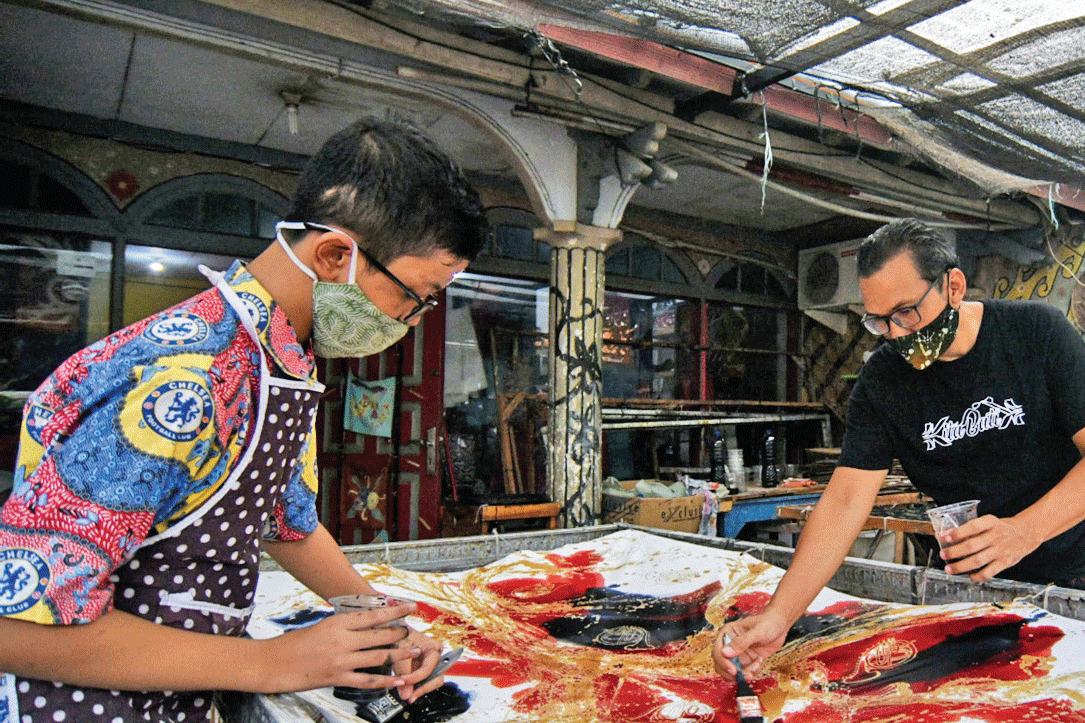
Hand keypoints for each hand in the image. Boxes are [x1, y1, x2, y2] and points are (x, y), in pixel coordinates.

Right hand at [262, 602, 420, 693]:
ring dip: (398, 655)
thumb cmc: (293, 643)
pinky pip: (366, 681)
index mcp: (337, 623)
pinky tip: (396, 681)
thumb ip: (342, 627)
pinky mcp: (337, 678)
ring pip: (378, 657)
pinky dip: (384, 681)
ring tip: (413, 653)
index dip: (395, 611)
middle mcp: (342, 640)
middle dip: (400, 633)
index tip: (409, 607)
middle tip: (412, 632)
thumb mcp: (320, 626)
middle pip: (380, 635)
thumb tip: (364, 624)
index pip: (373, 615)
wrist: (272, 663)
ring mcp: (340, 660)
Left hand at [392, 628, 443, 702]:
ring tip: (407, 695)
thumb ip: (403, 673)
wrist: (393, 629)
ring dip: (419, 688)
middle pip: (436, 678)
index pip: (428, 670)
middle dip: (423, 688)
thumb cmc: (399, 636)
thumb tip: (406, 695)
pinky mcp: (423, 668)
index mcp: (434, 649)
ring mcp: (430, 663)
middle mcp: (435, 656)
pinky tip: (407, 689)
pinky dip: (416, 686)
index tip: (402, 683)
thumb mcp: (400, 653)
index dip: (415, 679)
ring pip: (430, 682)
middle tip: (410, 697)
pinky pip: (424, 681)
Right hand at [712, 610, 788, 679]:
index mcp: (728, 634)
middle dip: (733, 673)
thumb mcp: (756, 631)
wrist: (780, 626)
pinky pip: (745, 672)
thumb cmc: (768, 622)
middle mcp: (731, 645)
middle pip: (721, 664)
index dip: (723, 663)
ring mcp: (739, 654)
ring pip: (733, 671)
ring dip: (744, 673)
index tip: (733, 671)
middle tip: (746, 675)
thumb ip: (741, 642)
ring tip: (757, 665)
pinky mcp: (748, 661)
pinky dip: (752, 672)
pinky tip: (760, 660)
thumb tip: (725, 653)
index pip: (717, 651)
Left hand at [940, 514, 1036, 582]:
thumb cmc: (1001, 528)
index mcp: (990, 523)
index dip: (957, 532)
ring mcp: (1000, 550)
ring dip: (961, 566)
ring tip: (949, 569)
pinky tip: (969, 576)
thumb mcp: (989, 522)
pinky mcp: (1004, 562)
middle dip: (954, 551)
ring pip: (977, 560)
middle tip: (943, 555)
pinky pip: (989, 572)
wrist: (1026, 534)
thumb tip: (946, 535)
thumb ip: (972, 529)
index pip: (972, 527)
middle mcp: (995, 536)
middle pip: (971, 546)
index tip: (943, 536)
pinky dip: (977, 576)